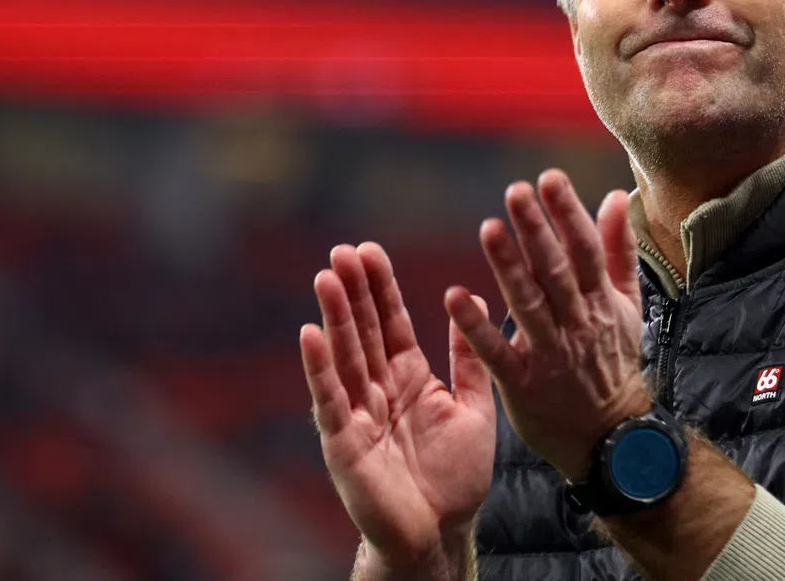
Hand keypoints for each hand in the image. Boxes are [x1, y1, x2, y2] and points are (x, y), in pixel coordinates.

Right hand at [299, 243, 495, 570]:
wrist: (442, 535)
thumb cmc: (457, 477)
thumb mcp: (474, 407)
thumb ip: (468, 358)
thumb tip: (469, 299)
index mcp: (410, 376)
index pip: (392, 322)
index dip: (381, 287)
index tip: (370, 250)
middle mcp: (379, 389)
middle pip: (364, 330)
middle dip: (353, 291)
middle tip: (342, 249)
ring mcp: (358, 414)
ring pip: (345, 356)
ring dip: (334, 316)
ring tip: (325, 276)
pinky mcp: (343, 443)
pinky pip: (330, 399)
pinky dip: (319, 368)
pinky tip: (310, 334)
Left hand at [444, 170, 647, 482]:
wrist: (610, 438)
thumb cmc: (614, 358)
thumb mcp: (627, 303)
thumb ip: (619, 248)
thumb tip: (617, 195)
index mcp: (601, 300)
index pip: (584, 249)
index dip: (568, 213)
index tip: (550, 179)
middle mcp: (577, 322)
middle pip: (555, 270)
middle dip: (536, 230)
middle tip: (516, 191)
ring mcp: (550, 354)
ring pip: (528, 304)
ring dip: (508, 266)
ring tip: (488, 228)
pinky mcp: (523, 384)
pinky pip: (497, 352)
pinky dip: (476, 326)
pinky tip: (455, 297)